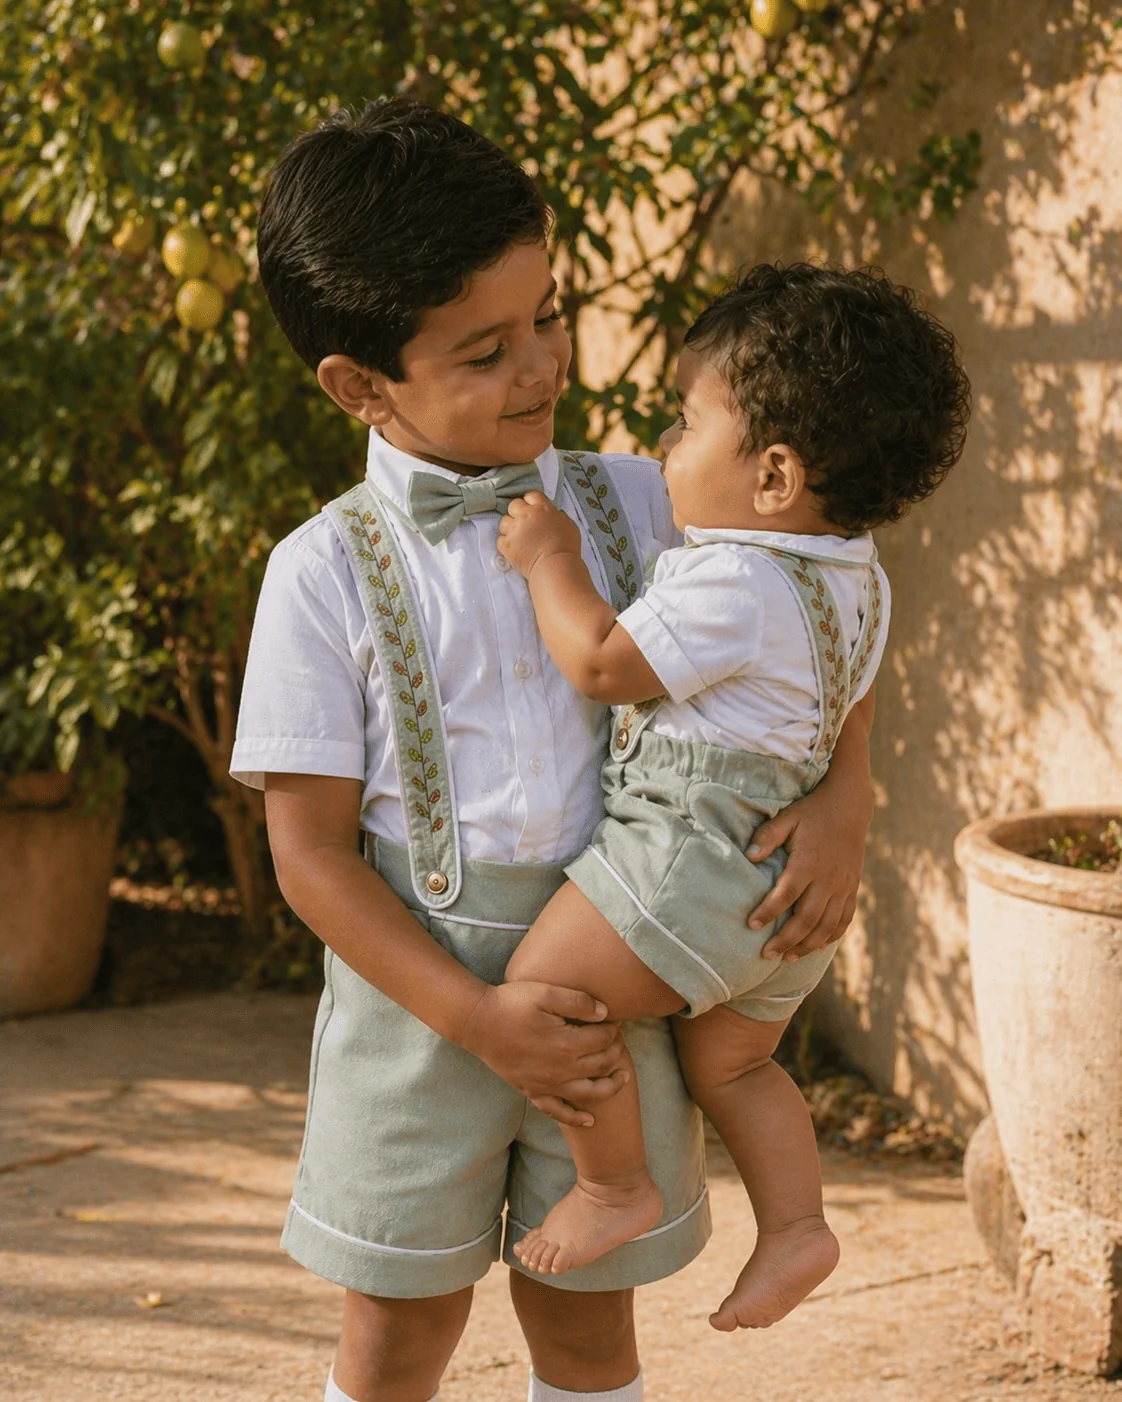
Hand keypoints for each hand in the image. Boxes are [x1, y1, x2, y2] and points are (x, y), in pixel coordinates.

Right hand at [457, 981, 627, 1127]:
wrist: (478, 1022)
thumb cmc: (512, 1003)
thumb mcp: (546, 992)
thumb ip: (579, 1001)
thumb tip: (605, 1013)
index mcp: (567, 1043)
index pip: (604, 1039)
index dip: (614, 1029)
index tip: (616, 1020)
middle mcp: (561, 1069)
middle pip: (601, 1064)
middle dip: (616, 1052)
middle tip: (619, 1040)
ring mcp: (547, 1084)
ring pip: (588, 1093)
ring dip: (610, 1087)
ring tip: (623, 1078)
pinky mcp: (532, 1091)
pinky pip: (558, 1111)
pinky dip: (576, 1118)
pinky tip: (590, 1121)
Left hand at [497, 492, 581, 578]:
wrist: (555, 566)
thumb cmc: (566, 547)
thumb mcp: (569, 525)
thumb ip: (558, 516)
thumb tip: (554, 513)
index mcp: (542, 508)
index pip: (531, 495)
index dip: (531, 502)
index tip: (533, 510)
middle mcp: (525, 515)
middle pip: (514, 505)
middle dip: (517, 512)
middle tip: (524, 524)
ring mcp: (514, 530)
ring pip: (504, 522)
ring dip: (509, 528)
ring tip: (518, 537)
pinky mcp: (507, 545)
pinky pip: (500, 540)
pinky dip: (506, 544)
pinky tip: (515, 549)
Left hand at [747, 778, 871, 961]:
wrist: (849, 806)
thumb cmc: (811, 812)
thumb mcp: (787, 817)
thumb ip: (768, 836)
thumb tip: (748, 855)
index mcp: (808, 862)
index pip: (786, 894)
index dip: (768, 912)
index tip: (751, 925)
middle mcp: (828, 879)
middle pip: (807, 919)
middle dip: (786, 940)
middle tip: (767, 955)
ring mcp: (843, 886)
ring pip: (827, 925)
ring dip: (807, 945)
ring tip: (787, 958)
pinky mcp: (853, 888)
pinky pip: (844, 919)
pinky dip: (831, 936)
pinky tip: (816, 947)